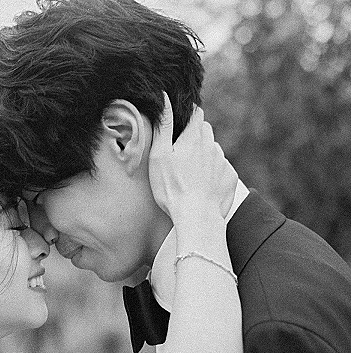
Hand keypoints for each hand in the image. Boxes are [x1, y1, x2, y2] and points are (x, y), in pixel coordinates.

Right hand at [149, 93, 237, 223]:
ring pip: (214, 150)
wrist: (197, 216)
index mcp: (194, 137)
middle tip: (183, 154)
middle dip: (197, 135)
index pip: (196, 113)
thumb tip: (165, 97)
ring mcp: (223, 162)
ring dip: (205, 156)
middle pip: (206, 131)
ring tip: (192, 175)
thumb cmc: (172, 188)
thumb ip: (163, 126)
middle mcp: (212, 145)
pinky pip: (222, 169)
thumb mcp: (160, 156)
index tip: (182, 122)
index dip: (189, 115)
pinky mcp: (230, 177)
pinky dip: (214, 173)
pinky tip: (203, 186)